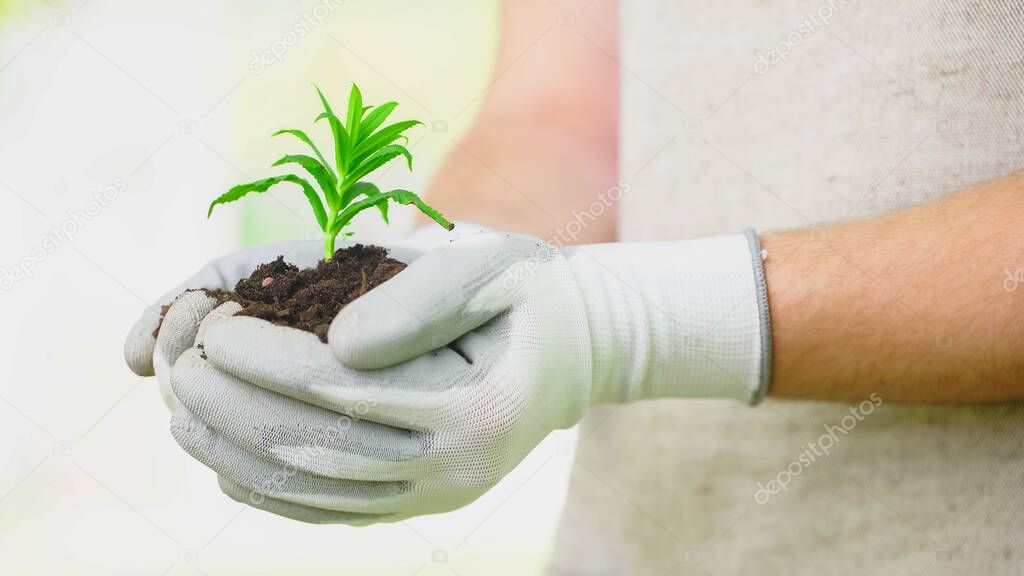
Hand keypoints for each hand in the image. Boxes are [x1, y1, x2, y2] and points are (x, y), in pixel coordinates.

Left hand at [173, 231, 768, 522]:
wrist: (581, 348)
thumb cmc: (531, 294)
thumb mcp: (491, 268)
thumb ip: (420, 298)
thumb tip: (336, 344)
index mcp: (474, 406)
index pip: (340, 389)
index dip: (263, 360)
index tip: (212, 328)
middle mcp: (457, 467)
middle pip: (313, 448)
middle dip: (229, 409)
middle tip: (176, 368)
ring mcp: (440, 495)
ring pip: (313, 491)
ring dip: (233, 455)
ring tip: (179, 415)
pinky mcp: (425, 503)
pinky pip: (334, 511)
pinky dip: (270, 494)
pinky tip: (224, 467)